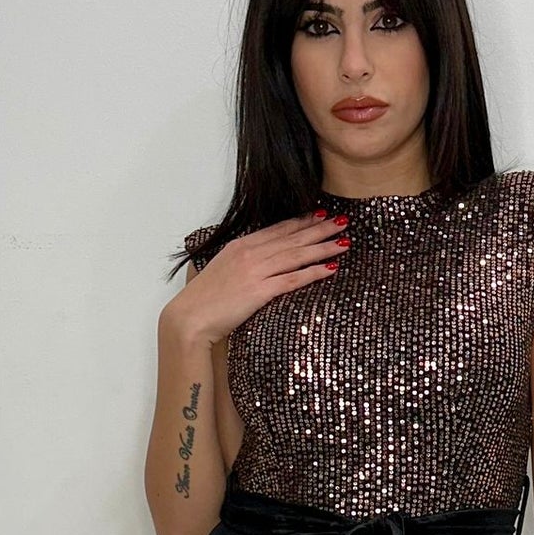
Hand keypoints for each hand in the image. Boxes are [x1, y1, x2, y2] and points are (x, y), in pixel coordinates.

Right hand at [165, 210, 351, 345]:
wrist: (190, 318)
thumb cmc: (204, 300)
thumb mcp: (223, 270)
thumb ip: (242, 261)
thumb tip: (259, 262)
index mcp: (241, 245)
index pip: (278, 229)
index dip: (302, 222)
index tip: (321, 216)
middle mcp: (250, 253)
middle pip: (292, 238)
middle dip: (319, 229)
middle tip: (342, 222)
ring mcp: (255, 271)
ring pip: (296, 255)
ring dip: (323, 247)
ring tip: (344, 242)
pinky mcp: (259, 291)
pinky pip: (293, 278)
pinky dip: (313, 272)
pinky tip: (330, 268)